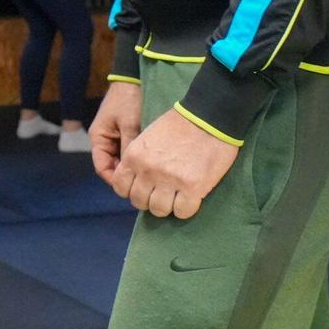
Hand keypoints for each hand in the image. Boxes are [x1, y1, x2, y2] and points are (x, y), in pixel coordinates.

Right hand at [89, 82, 141, 184]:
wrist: (134, 77)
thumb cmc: (129, 99)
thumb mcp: (130, 124)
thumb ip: (129, 148)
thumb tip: (135, 173)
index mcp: (98, 138)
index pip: (102, 168)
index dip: (116, 180)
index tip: (134, 188)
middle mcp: (104, 140)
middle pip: (113, 166)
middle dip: (127, 176)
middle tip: (147, 184)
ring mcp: (115, 137)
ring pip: (123, 160)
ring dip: (134, 167)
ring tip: (151, 175)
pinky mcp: (126, 133)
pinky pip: (130, 151)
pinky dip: (138, 157)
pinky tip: (152, 162)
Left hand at [109, 108, 237, 218]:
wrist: (209, 116)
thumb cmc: (180, 123)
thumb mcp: (147, 136)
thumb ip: (140, 158)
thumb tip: (138, 179)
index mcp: (134, 156)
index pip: (120, 187)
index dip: (131, 190)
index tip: (143, 188)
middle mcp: (147, 170)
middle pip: (138, 201)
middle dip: (149, 200)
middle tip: (161, 194)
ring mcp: (169, 180)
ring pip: (159, 210)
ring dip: (167, 207)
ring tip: (176, 197)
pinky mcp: (192, 187)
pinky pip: (182, 212)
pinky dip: (186, 209)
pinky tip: (191, 198)